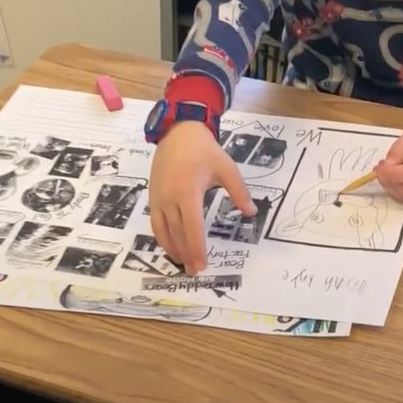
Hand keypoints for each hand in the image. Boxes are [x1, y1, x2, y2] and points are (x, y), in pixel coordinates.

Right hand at [148, 121, 255, 274]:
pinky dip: (162, 236)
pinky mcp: (152, 195)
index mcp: (188, 192)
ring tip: (183, 262)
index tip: (202, 265)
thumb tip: (250, 213)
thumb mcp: (227, 168)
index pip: (193, 229)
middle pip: (177, 234)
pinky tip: (171, 244)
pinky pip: (155, 222)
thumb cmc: (204, 150)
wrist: (177, 131)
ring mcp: (158, 198)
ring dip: (172, 249)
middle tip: (194, 271)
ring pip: (162, 231)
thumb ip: (239, 192)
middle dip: (186, 255)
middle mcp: (169, 198)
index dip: (197, 249)